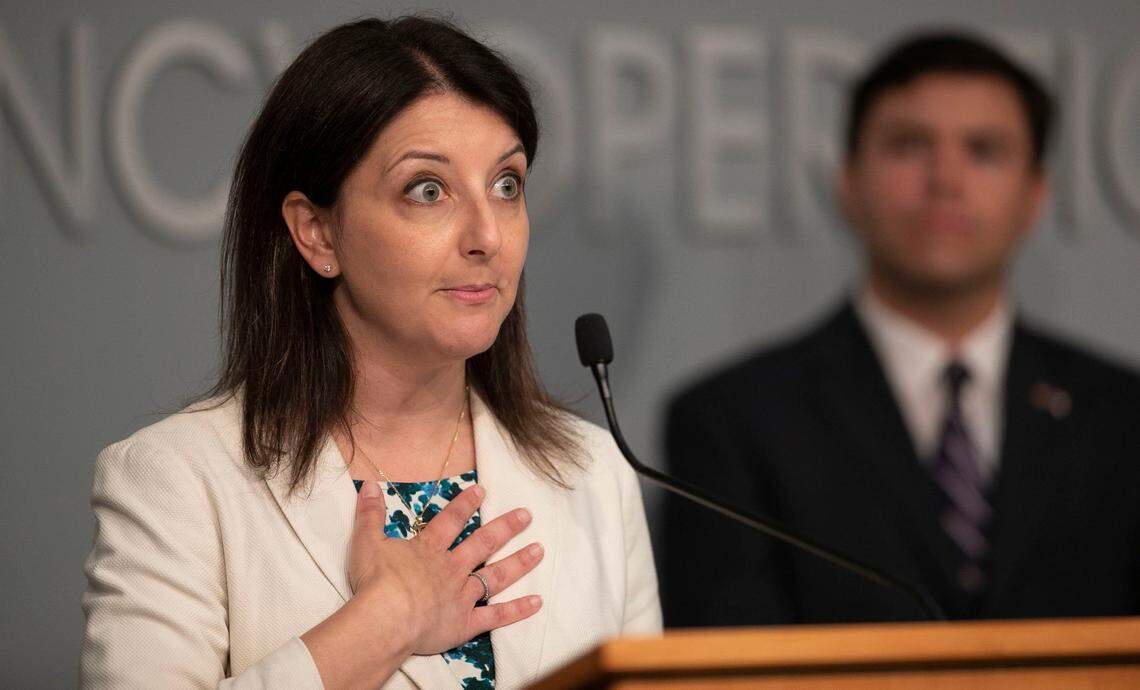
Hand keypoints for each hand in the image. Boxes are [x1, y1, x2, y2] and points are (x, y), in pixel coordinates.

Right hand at [348, 481, 543, 654]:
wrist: (387, 617)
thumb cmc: (376, 582)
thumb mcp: (366, 542)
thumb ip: (370, 514)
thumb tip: (369, 485)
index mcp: (429, 549)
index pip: (451, 520)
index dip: (466, 503)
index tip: (483, 490)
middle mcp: (451, 568)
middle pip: (483, 543)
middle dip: (506, 527)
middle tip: (527, 514)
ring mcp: (462, 595)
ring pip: (496, 575)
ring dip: (519, 562)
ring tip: (539, 550)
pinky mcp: (465, 622)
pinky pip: (496, 616)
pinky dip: (517, 610)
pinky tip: (537, 602)